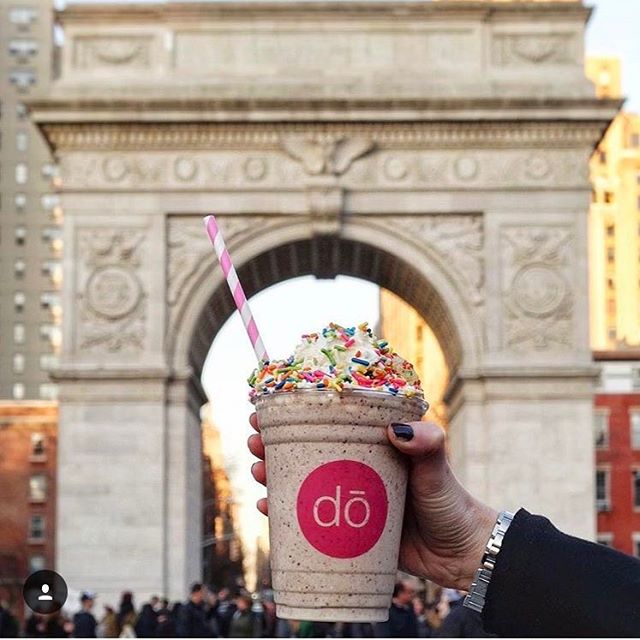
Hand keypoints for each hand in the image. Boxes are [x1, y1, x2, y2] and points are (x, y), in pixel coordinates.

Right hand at [247, 415, 496, 589]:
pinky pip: (306, 518)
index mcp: (372, 445)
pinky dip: (284, 513)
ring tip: (257, 471)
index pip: (328, 422)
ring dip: (273, 474)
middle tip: (255, 441)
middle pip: (305, 449)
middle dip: (274, 444)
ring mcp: (347, 498)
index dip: (296, 414)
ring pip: (301, 481)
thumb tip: (398, 429)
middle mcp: (355, 467)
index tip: (271, 408)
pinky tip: (268, 508)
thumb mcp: (437, 467)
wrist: (460, 553)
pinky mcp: (344, 529)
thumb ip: (428, 444)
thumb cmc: (451, 502)